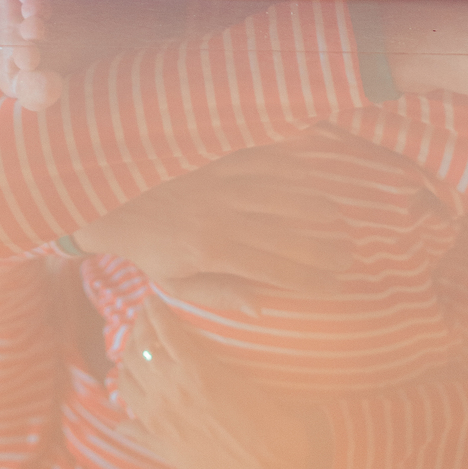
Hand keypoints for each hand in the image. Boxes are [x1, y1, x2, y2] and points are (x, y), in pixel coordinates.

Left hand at [71, 149, 350, 312]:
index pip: (273, 268)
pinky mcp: (216, 159)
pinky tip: (313, 171)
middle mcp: (221, 214)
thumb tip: (262, 309)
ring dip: (314, 204)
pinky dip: (290, 164)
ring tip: (341, 218)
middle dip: (323, 245)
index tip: (338, 286)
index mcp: (212, 250)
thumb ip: (221, 295)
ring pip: (280, 192)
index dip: (310, 279)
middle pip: (286, 231)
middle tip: (351, 254)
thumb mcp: (177, 285)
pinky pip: (261, 159)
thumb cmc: (150, 250)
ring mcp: (220, 182)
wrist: (116, 201)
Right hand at [117, 298, 310, 468]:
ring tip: (148, 306)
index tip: (135, 350)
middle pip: (131, 358)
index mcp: (152, 422)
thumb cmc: (229, 462)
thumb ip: (147, 439)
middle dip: (132, 336)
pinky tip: (158, 301)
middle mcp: (157, 400)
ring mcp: (175, 382)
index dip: (126, 363)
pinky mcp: (197, 367)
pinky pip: (168, 332)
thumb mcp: (179, 458)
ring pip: (144, 341)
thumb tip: (120, 427)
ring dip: (142, 319)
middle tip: (142, 321)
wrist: (266, 459)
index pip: (124, 384)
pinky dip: (159, 313)